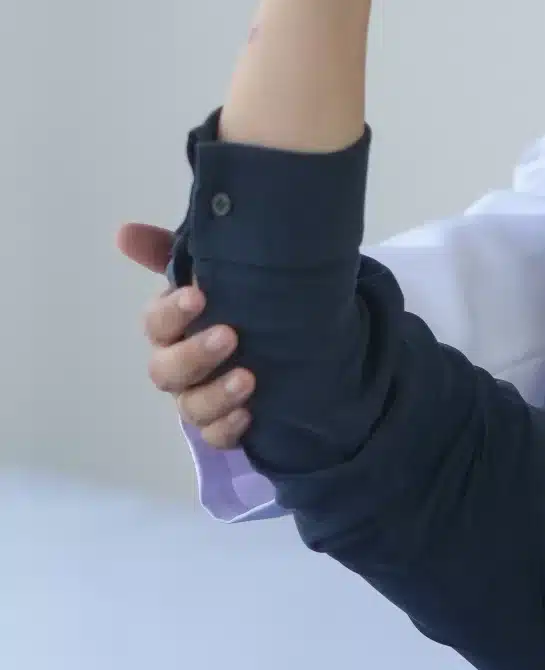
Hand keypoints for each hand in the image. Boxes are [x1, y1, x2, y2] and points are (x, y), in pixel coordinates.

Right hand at [117, 223, 253, 448]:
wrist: (294, 339)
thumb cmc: (238, 301)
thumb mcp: (214, 271)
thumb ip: (171, 253)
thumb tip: (124, 233)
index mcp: (171, 327)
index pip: (156, 323)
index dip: (171, 312)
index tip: (199, 296)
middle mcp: (177, 364)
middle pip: (165, 370)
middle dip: (195, 354)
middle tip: (230, 335)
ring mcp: (198, 398)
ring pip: (190, 407)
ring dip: (216, 394)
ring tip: (249, 378)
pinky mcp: (223, 424)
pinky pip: (215, 436)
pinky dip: (228, 427)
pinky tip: (251, 415)